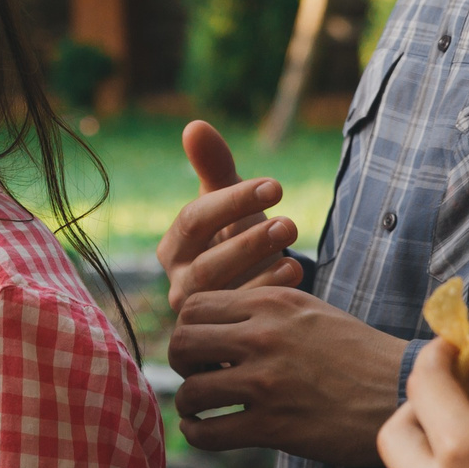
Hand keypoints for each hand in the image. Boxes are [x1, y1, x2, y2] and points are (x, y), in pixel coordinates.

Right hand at [156, 120, 303, 313]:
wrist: (252, 296)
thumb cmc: (238, 240)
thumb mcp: (229, 203)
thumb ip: (213, 166)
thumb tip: (194, 125)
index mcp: (173, 248)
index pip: (192, 220)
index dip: (233, 201)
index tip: (276, 186)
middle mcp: (178, 284)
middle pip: (204, 263)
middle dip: (248, 240)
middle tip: (290, 222)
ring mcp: (197, 318)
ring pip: (220, 294)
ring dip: (259, 268)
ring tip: (293, 246)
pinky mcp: (219, 341)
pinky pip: (237, 322)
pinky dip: (266, 294)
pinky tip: (295, 272)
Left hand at [167, 288, 405, 464]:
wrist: (404, 394)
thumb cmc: (356, 354)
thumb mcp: (309, 311)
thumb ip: (260, 311)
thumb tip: (207, 323)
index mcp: (271, 303)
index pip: (192, 306)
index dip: (187, 328)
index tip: (203, 346)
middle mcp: (263, 337)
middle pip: (180, 344)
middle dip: (181, 363)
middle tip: (200, 374)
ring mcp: (267, 382)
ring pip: (190, 390)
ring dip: (190, 402)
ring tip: (204, 407)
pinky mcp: (274, 426)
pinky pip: (207, 433)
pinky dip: (196, 434)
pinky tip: (206, 430)